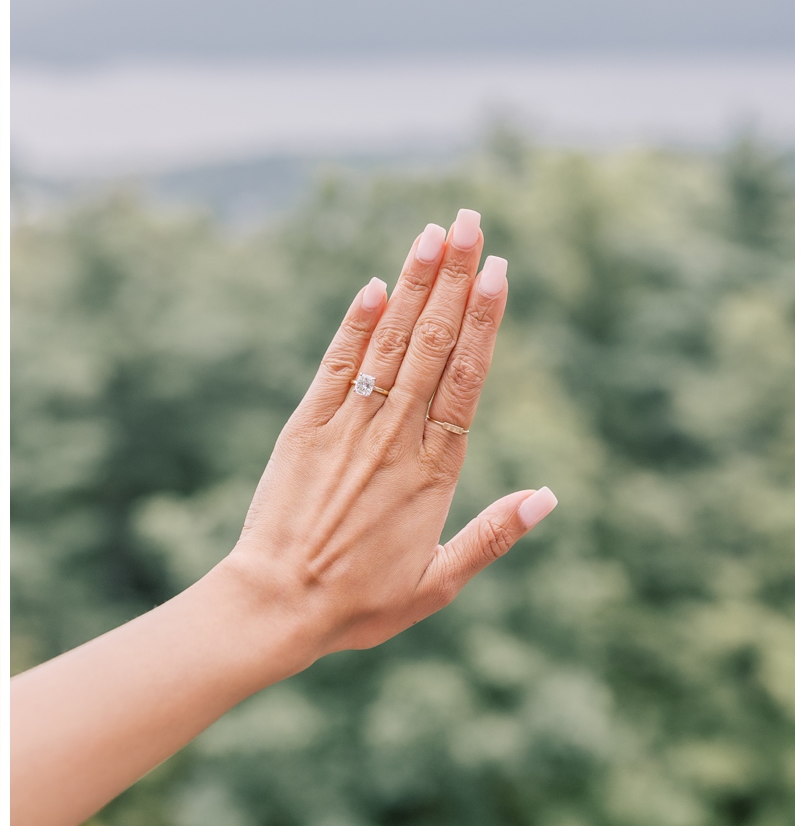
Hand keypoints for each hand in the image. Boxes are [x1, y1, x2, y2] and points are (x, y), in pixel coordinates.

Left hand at [222, 207, 556, 676]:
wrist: (276, 603)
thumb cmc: (358, 604)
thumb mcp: (438, 583)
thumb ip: (492, 536)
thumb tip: (548, 497)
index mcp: (434, 471)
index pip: (468, 378)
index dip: (484, 319)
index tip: (498, 269)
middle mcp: (395, 437)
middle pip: (432, 343)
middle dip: (453, 278)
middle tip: (470, 221)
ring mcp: (348, 427)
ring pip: (389, 343)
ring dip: (412, 284)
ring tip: (433, 232)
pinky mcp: (305, 427)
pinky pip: (336, 365)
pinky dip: (356, 324)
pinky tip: (374, 285)